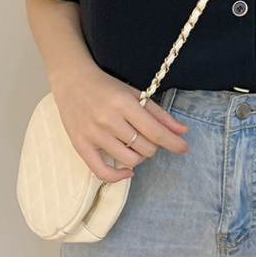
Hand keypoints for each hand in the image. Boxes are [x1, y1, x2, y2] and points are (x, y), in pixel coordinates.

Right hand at [49, 65, 188, 183]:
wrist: (72, 80)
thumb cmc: (106, 86)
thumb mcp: (135, 94)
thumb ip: (159, 114)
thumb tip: (182, 131)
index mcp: (124, 103)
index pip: (155, 131)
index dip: (173, 142)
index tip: (183, 148)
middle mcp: (108, 120)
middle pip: (144, 147)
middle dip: (153, 146)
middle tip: (148, 138)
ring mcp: (93, 134)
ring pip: (129, 159)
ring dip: (139, 157)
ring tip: (136, 147)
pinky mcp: (80, 145)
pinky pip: (101, 172)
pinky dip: (118, 176)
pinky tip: (127, 171)